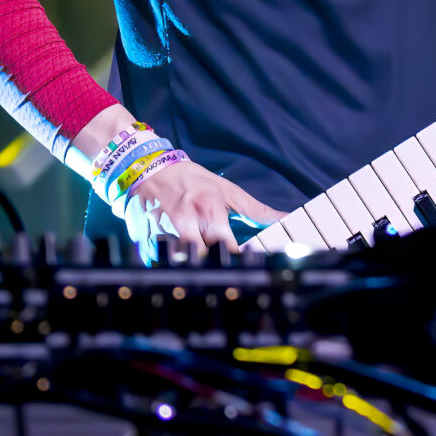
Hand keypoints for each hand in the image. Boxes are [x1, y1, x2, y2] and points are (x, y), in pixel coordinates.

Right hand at [120, 158, 276, 260]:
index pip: (227, 245)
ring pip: (187, 259)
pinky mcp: (153, 237)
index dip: (235, 259)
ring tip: (205, 260)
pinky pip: (169, 258)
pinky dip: (178, 259)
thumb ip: (256, 209)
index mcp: (210, 207)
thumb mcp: (228, 190)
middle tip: (224, 264)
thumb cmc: (193, 180)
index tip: (244, 264)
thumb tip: (284, 217)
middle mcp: (188, 220)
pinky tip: (182, 256)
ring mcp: (168, 230)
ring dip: (197, 261)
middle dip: (215, 262)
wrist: (151, 170)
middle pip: (206, 256)